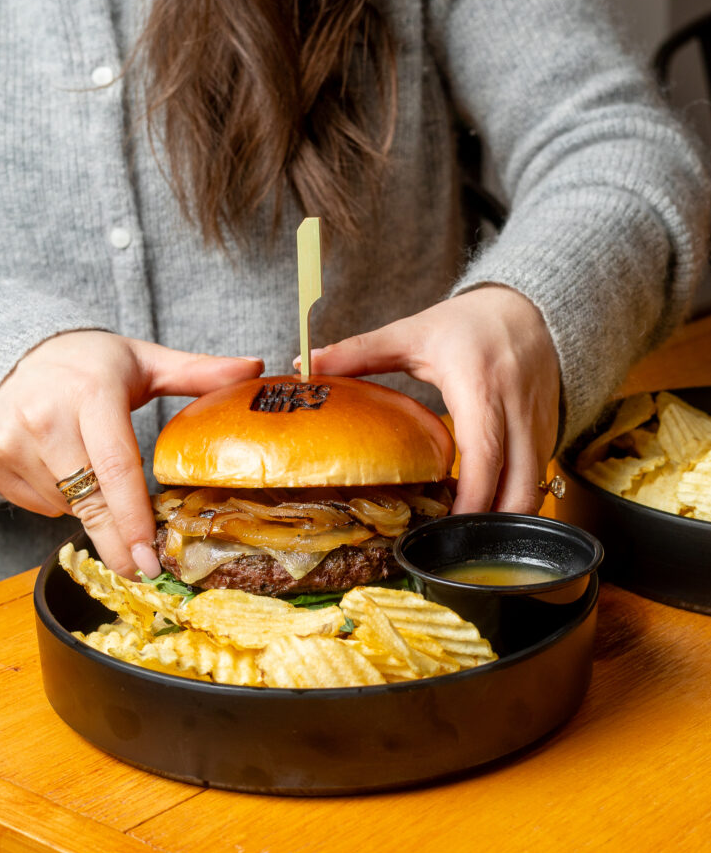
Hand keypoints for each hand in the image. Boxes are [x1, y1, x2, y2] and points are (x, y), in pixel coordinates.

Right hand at [0, 331, 263, 576]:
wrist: (17, 353)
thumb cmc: (91, 364)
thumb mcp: (146, 361)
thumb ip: (199, 371)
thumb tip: (255, 366)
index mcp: (90, 393)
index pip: (116, 466)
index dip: (133, 516)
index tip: (149, 553)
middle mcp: (44, 416)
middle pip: (89, 500)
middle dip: (118, 542)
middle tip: (142, 569)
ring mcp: (11, 441)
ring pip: (64, 506)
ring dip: (90, 510)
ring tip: (95, 474)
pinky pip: (37, 504)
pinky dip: (59, 501)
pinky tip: (65, 471)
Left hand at [297, 286, 559, 512]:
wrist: (529, 307)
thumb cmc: (468, 323)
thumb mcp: (412, 333)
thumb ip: (359, 352)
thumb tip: (304, 363)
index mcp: (479, 385)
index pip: (484, 454)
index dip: (471, 498)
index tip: (446, 530)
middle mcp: (516, 409)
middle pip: (518, 486)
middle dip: (493, 525)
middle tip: (454, 545)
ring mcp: (540, 424)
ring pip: (533, 488)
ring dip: (505, 516)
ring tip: (466, 532)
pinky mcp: (549, 433)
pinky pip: (536, 477)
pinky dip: (513, 497)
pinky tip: (485, 505)